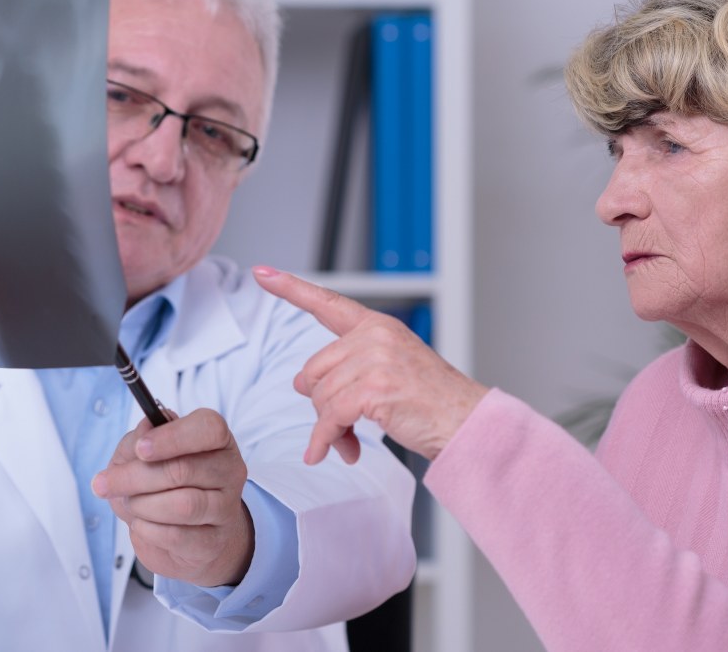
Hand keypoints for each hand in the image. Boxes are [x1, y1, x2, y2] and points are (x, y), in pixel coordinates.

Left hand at [93, 408, 253, 586]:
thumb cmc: (163, 486)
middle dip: (135, 477)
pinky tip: (143, 524)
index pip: (209, 428)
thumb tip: (143, 431)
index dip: (172, 437)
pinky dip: (148, 530)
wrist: (184, 536)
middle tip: (106, 483)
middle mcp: (229, 470)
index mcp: (216, 440)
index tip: (141, 449)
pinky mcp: (214, 541)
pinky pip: (177, 536)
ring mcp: (226, 508)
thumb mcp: (143, 455)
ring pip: (183, 505)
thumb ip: (139, 439)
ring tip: (132, 504)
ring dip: (143, 505)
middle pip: (183, 469)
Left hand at [252, 266, 488, 463]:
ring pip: (320, 397)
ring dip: (328, 428)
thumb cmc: (430, 402)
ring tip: (347, 443)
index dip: (290, 288)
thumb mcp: (388, 372)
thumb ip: (347, 369)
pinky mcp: (374, 389)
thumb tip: (302, 384)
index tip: (261, 273)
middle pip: (313, 371)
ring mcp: (375, 360)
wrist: (466, 422)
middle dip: (320, 405)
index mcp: (377, 326)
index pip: (327, 302)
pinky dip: (324, 440)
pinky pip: (331, 418)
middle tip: (339, 428)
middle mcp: (374, 336)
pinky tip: (326, 453)